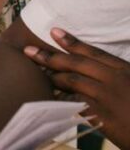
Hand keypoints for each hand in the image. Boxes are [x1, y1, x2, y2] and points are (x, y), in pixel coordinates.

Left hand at [25, 28, 129, 147]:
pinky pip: (75, 105)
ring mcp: (108, 99)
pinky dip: (61, 101)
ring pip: (72, 82)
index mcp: (124, 70)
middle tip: (28, 50)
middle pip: (76, 64)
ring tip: (35, 72)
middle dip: (50, 56)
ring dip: (52, 77)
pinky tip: (48, 98)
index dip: (71, 42)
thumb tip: (95, 69)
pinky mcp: (103, 118)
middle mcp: (115, 81)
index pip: (93, 52)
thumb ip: (116, 75)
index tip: (53, 31)